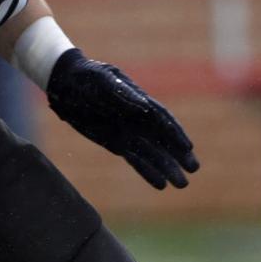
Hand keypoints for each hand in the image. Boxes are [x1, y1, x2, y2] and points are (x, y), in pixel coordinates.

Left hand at [46, 49, 198, 188]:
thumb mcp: (102, 80)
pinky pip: (135, 160)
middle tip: (194, 169)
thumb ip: (122, 92)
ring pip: (151, 153)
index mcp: (138, 100)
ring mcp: (128, 132)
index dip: (175, 133)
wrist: (66, 84)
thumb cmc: (86, 77)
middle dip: (178, 154)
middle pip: (163, 139)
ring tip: (182, 184)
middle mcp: (138, 119)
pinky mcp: (115, 143)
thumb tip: (144, 105)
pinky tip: (161, 184)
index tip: (188, 147)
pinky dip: (147, 171)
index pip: (162, 119)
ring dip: (167, 167)